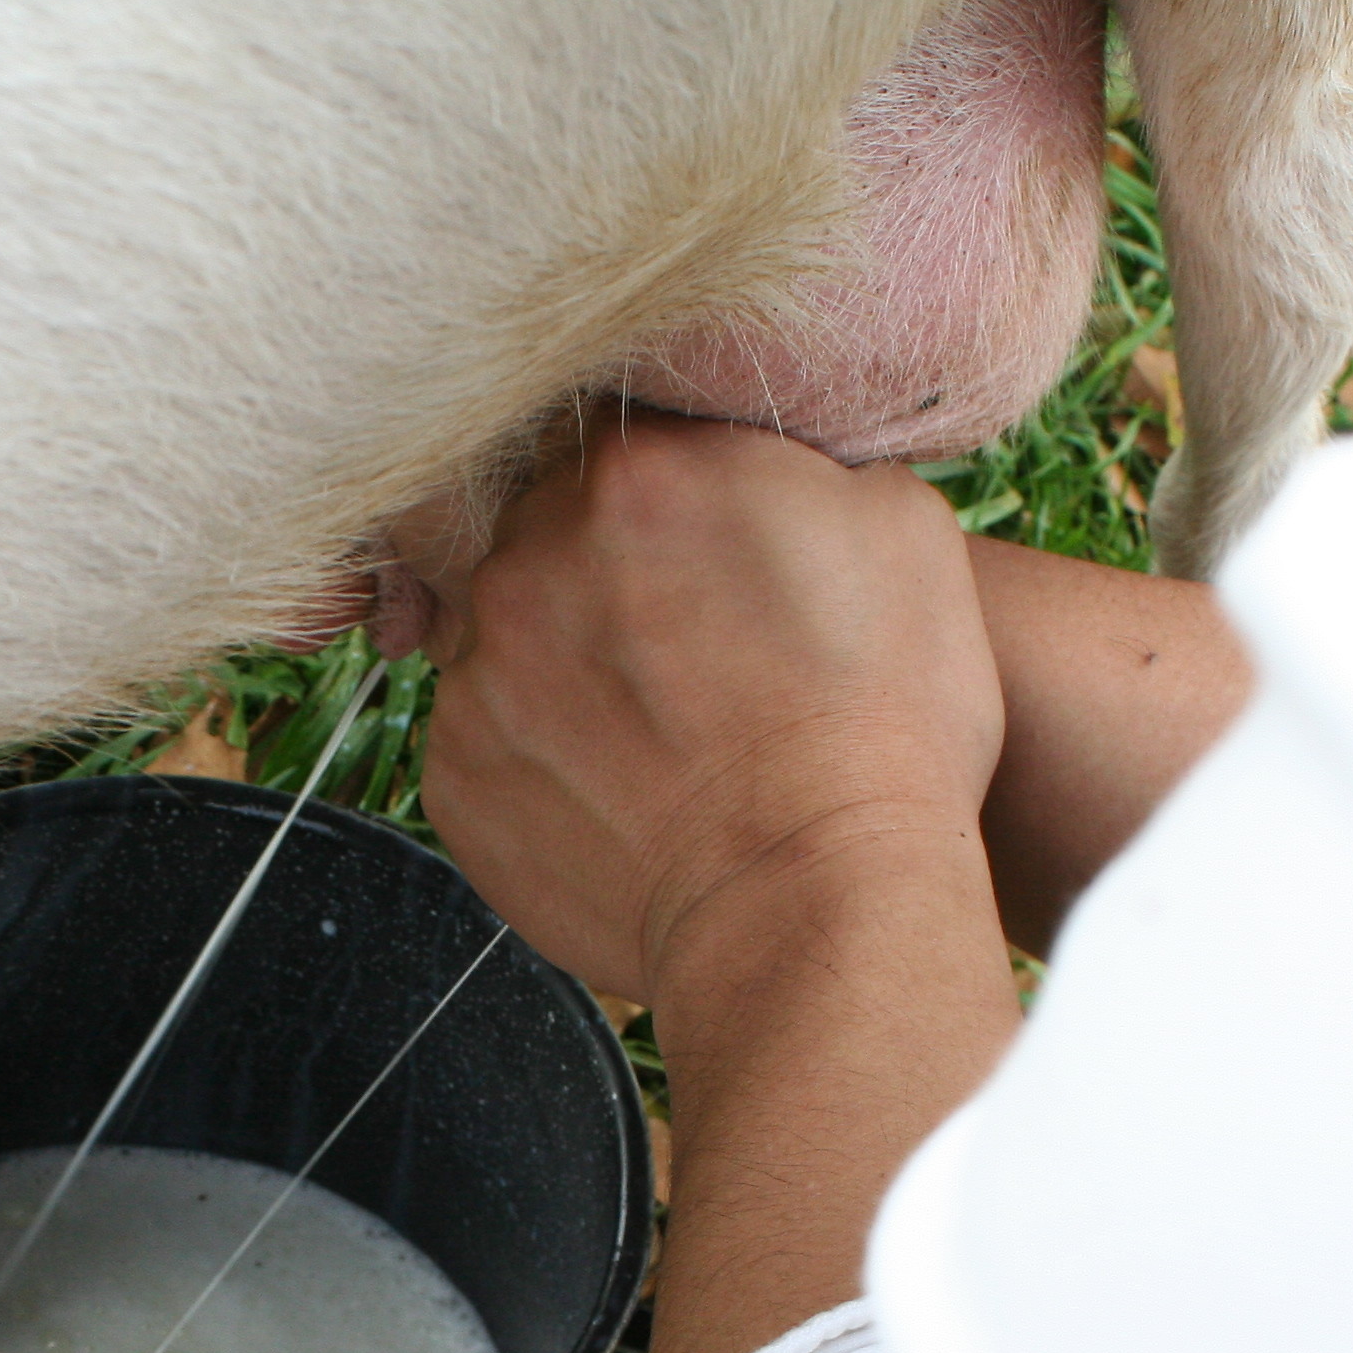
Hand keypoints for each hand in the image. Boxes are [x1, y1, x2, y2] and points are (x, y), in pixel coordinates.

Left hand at [399, 409, 1004, 1007]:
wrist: (817, 901)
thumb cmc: (882, 724)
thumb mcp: (897, 527)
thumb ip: (792, 464)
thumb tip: (754, 466)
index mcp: (639, 473)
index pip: (621, 450)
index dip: (667, 507)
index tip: (702, 560)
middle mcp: (531, 559)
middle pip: (546, 540)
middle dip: (603, 584)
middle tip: (683, 658)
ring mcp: (480, 673)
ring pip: (508, 644)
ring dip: (565, 674)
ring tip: (658, 740)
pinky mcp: (455, 776)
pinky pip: (487, 743)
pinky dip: (540, 764)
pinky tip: (621, 796)